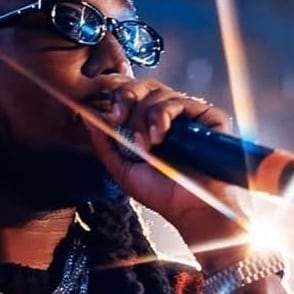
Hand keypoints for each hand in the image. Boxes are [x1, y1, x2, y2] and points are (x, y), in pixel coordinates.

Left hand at [84, 81, 244, 255]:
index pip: (131, 94)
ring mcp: (187, 113)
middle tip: (119, 118)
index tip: (109, 112)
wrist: (190, 208)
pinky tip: (161, 136)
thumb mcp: (122, 170)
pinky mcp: (206, 114)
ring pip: (158, 93)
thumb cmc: (161, 193)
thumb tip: (88, 117)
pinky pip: (179, 101)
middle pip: (143, 86)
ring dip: (144, 118)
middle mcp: (167, 114)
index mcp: (147, 123)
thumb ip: (104, 144)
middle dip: (126, 98)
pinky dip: (163, 115)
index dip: (118, 95)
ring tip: (148, 145)